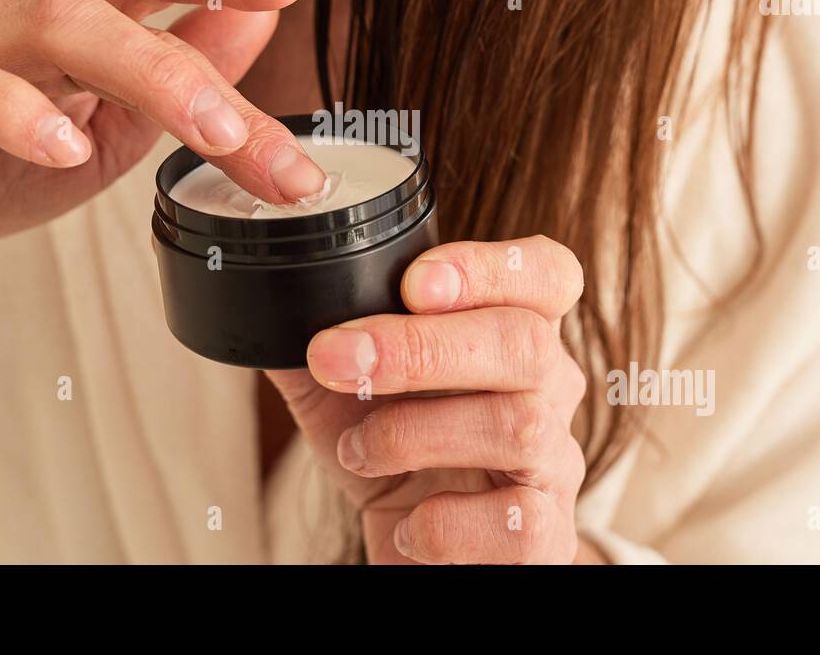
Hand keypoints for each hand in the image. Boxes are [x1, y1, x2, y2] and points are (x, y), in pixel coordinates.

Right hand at [0, 0, 324, 281]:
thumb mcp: (118, 128)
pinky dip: (20, 112)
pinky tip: (65, 149)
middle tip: (261, 114)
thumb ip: (183, 75)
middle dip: (205, 37)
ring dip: (147, 73)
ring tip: (208, 133)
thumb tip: (257, 18)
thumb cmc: (2, 162)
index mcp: (88, 12)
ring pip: (60, 23)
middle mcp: (32, 9)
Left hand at [266, 235, 588, 563]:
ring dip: (415, 433)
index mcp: (513, 332)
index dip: (490, 267)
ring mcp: (555, 464)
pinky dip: (447, 523)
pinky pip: (517, 524)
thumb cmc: (394, 457)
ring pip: (518, 426)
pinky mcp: (546, 538)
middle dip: (421, 347)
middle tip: (338, 359)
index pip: (545, 273)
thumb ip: (317, 341)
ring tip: (358, 449)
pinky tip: (411, 523)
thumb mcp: (343, 391)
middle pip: (524, 342)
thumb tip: (264, 299)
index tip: (412, 280)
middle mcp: (549, 389)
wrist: (420, 553)